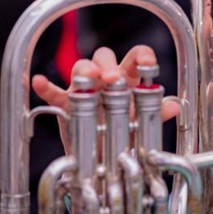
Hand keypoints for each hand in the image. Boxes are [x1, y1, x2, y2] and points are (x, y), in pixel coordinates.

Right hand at [32, 45, 180, 153]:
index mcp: (128, 79)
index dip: (141, 54)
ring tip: (88, 77)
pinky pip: (53, 92)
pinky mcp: (66, 104)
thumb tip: (175, 106)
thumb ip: (156, 113)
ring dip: (85, 68)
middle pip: (104, 57)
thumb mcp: (143, 123)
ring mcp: (84, 89)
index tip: (147, 61)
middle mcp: (105, 79)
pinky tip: (38, 82)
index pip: (135, 57)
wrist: (104, 158)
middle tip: (114, 79)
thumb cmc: (124, 131)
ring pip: (81, 67)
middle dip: (109, 64)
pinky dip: (45, 86)